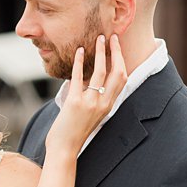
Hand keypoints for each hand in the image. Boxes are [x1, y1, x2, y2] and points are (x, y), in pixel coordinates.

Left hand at [45, 35, 128, 157]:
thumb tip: (86, 78)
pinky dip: (79, 62)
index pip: (122, 79)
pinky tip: (78, 51)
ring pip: (100, 72)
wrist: (64, 148)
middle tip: (111, 37)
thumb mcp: (90, 113)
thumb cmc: (74, 131)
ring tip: (98, 39)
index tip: (117, 47)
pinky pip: (79, 78)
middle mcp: (104, 103)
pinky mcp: (75, 103)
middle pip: (117, 73)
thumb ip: (92, 97)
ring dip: (100, 53)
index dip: (121, 60)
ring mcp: (91, 103)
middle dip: (116, 52)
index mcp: (109, 105)